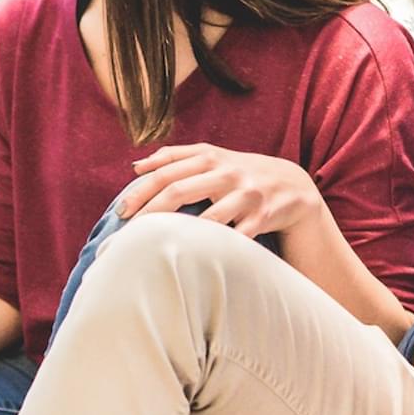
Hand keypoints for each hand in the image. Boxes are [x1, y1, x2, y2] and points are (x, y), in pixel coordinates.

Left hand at [116, 144, 324, 237]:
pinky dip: (217, 248)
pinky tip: (197, 258)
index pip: (166, 170)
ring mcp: (246, 193)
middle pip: (179, 189)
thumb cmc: (240, 174)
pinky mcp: (262, 216)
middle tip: (128, 231)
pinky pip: (236, 236)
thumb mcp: (213, 157)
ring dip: (181, 233)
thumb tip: (137, 166)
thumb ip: (176, 157)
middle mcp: (227, 171)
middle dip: (150, 211)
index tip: (120, 210)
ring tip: (157, 248)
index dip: (140, 190)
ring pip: (208, 216)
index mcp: (209, 156)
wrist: (292, 186)